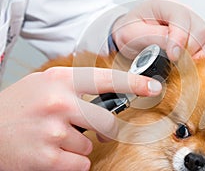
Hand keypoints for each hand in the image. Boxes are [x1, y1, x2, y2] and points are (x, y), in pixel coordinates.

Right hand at [0, 67, 160, 170]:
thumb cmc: (16, 108)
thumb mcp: (43, 83)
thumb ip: (74, 84)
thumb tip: (106, 91)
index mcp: (59, 81)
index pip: (105, 79)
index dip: (133, 83)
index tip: (152, 87)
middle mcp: (59, 103)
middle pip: (107, 121)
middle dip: (106, 130)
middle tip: (95, 130)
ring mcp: (54, 131)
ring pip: (90, 144)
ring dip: (77, 144)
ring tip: (53, 137)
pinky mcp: (49, 158)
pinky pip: (80, 162)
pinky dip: (70, 161)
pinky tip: (51, 151)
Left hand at [111, 0, 204, 60]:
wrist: (131, 37)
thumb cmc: (130, 33)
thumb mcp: (130, 34)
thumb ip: (152, 37)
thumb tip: (175, 48)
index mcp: (164, 4)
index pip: (181, 17)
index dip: (180, 39)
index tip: (173, 56)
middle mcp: (182, 10)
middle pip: (200, 29)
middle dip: (189, 52)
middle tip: (177, 64)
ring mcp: (194, 21)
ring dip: (201, 56)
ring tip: (185, 66)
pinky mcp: (200, 34)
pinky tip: (195, 64)